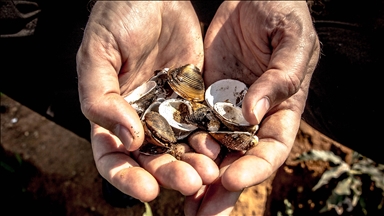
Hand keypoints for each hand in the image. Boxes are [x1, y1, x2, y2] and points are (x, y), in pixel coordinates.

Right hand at [76, 1, 217, 201]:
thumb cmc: (117, 18)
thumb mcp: (98, 55)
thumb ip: (101, 98)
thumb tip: (128, 138)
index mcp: (110, 113)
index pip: (113, 157)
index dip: (127, 178)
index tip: (148, 190)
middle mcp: (139, 118)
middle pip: (152, 158)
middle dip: (169, 174)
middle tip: (191, 181)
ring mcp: (168, 110)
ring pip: (180, 146)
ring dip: (194, 163)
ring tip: (210, 171)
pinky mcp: (194, 98)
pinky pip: (202, 124)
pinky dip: (211, 138)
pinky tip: (221, 147)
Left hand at [185, 1, 319, 214]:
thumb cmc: (282, 11)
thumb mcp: (291, 40)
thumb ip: (280, 77)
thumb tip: (253, 112)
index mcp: (281, 108)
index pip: (271, 149)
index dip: (253, 168)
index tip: (229, 180)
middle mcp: (252, 116)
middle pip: (239, 161)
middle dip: (221, 190)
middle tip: (200, 214)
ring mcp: (225, 107)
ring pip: (212, 149)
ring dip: (197, 175)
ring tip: (182, 202)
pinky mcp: (202, 95)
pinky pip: (191, 124)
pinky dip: (181, 145)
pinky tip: (167, 163)